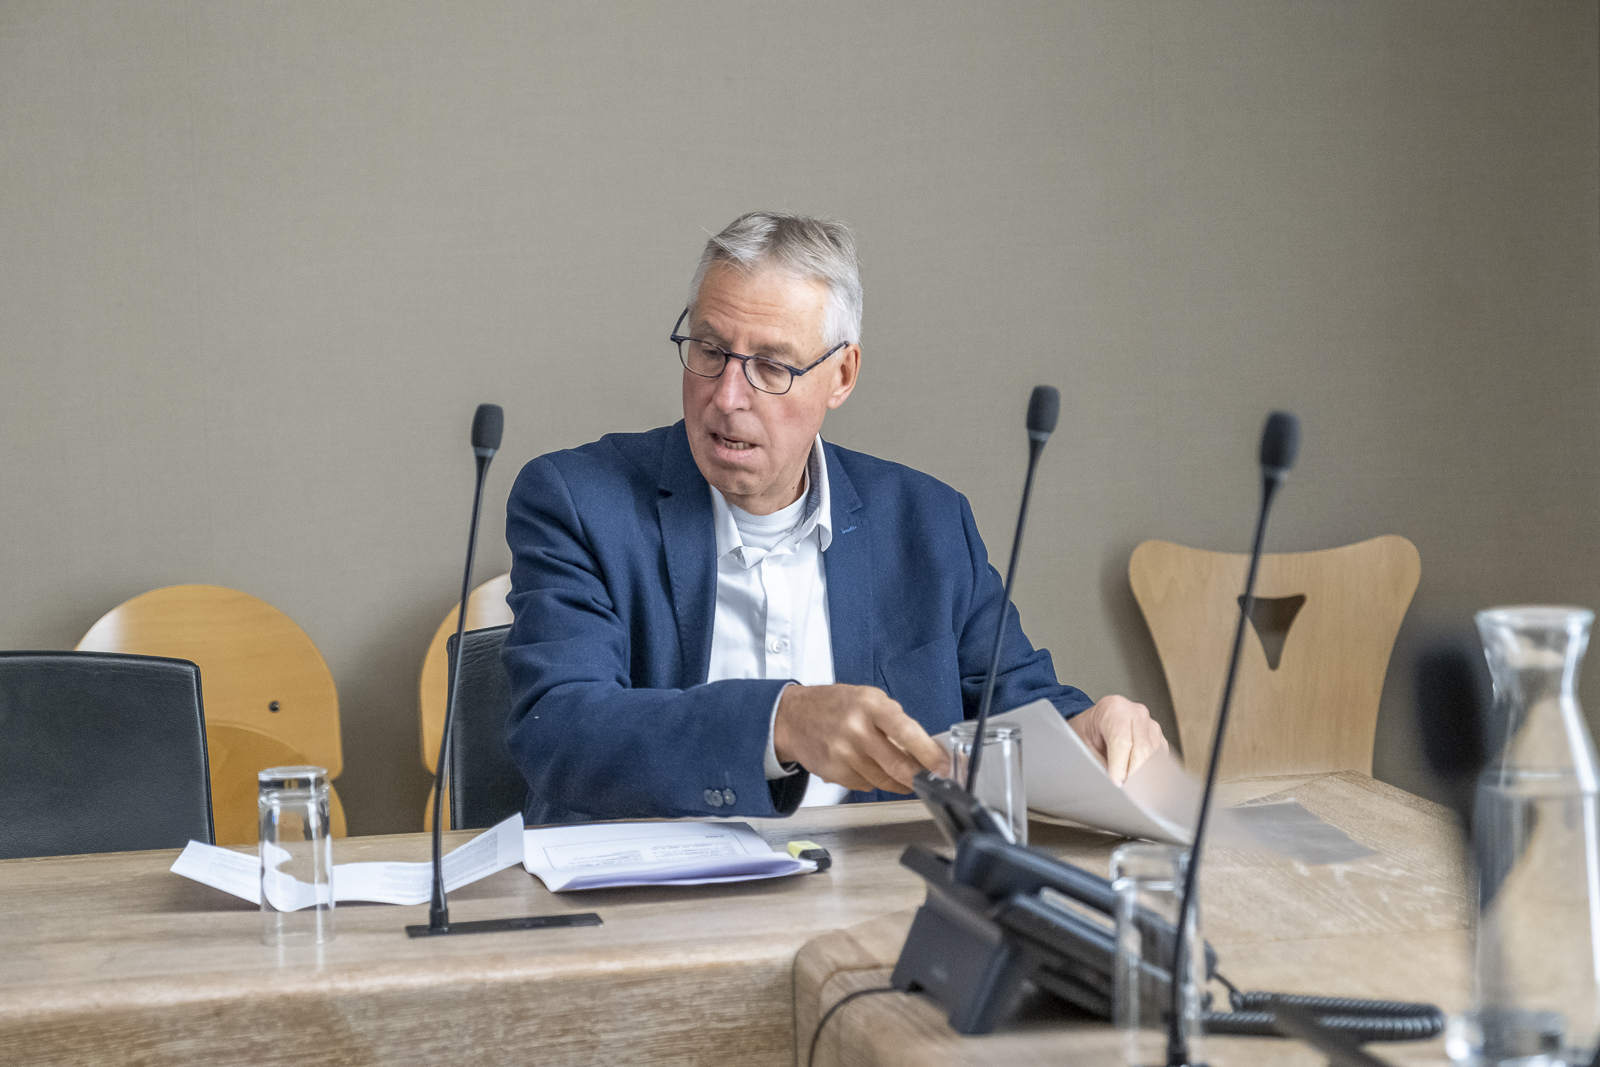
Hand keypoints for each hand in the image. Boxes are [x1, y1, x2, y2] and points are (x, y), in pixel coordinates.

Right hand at [773, 684, 948, 792]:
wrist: (793, 717)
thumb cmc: (835, 706)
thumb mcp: (868, 699)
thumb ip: (895, 721)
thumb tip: (925, 749)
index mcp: (871, 706)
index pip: (906, 732)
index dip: (928, 753)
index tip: (943, 767)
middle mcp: (856, 730)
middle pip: (897, 765)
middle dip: (919, 777)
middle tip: (931, 780)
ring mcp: (844, 754)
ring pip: (884, 780)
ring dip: (899, 782)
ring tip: (903, 774)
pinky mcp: (834, 773)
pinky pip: (866, 785)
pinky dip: (874, 781)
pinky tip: (870, 767)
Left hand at [1069, 695, 1167, 785]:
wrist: (1096, 722)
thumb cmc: (1087, 731)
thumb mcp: (1084, 744)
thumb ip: (1099, 761)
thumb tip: (1114, 783)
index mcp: (1114, 709)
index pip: (1122, 741)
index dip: (1120, 766)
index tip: (1117, 784)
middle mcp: (1137, 713)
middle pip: (1143, 749)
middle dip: (1135, 774)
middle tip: (1126, 792)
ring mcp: (1151, 725)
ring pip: (1154, 756)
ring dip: (1144, 777)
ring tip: (1132, 791)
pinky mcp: (1159, 739)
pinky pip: (1160, 760)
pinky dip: (1152, 774)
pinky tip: (1141, 785)